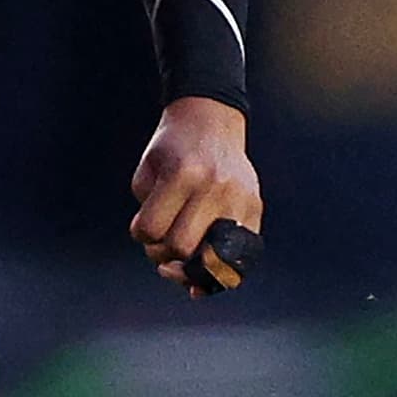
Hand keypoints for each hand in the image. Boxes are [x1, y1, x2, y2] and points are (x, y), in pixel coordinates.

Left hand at [129, 96, 262, 297]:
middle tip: (160, 244)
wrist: (211, 118)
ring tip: (180, 265)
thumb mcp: (147, 172)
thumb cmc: (172, 149)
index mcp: (182, 175)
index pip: (152, 230)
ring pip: (214, 258)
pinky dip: (221, 271)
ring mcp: (239, 198)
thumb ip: (149, 215)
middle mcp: (215, 187)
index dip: (141, 235)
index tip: (144, 225)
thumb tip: (169, 267)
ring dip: (191, 268)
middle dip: (163, 254)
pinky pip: (241, 255)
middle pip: (181, 246)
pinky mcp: (255, 207)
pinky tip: (205, 279)